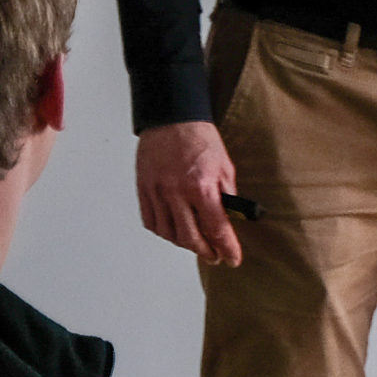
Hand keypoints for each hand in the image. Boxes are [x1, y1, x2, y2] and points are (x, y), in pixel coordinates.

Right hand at [135, 119, 240, 266]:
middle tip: (214, 255)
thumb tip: (231, 220)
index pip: (216, 229)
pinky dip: (163, 231)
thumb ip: (227, 196)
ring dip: (184, 244)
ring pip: (169, 234)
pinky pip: (151, 222)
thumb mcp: (225, 166)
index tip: (232, 258)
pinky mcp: (144, 189)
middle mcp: (176, 193)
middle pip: (190, 239)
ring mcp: (157, 192)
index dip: (227, 248)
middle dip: (206, 252)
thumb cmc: (200, 138)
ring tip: (195, 242)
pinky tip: (174, 230)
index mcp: (201, 186)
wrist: (173, 118)